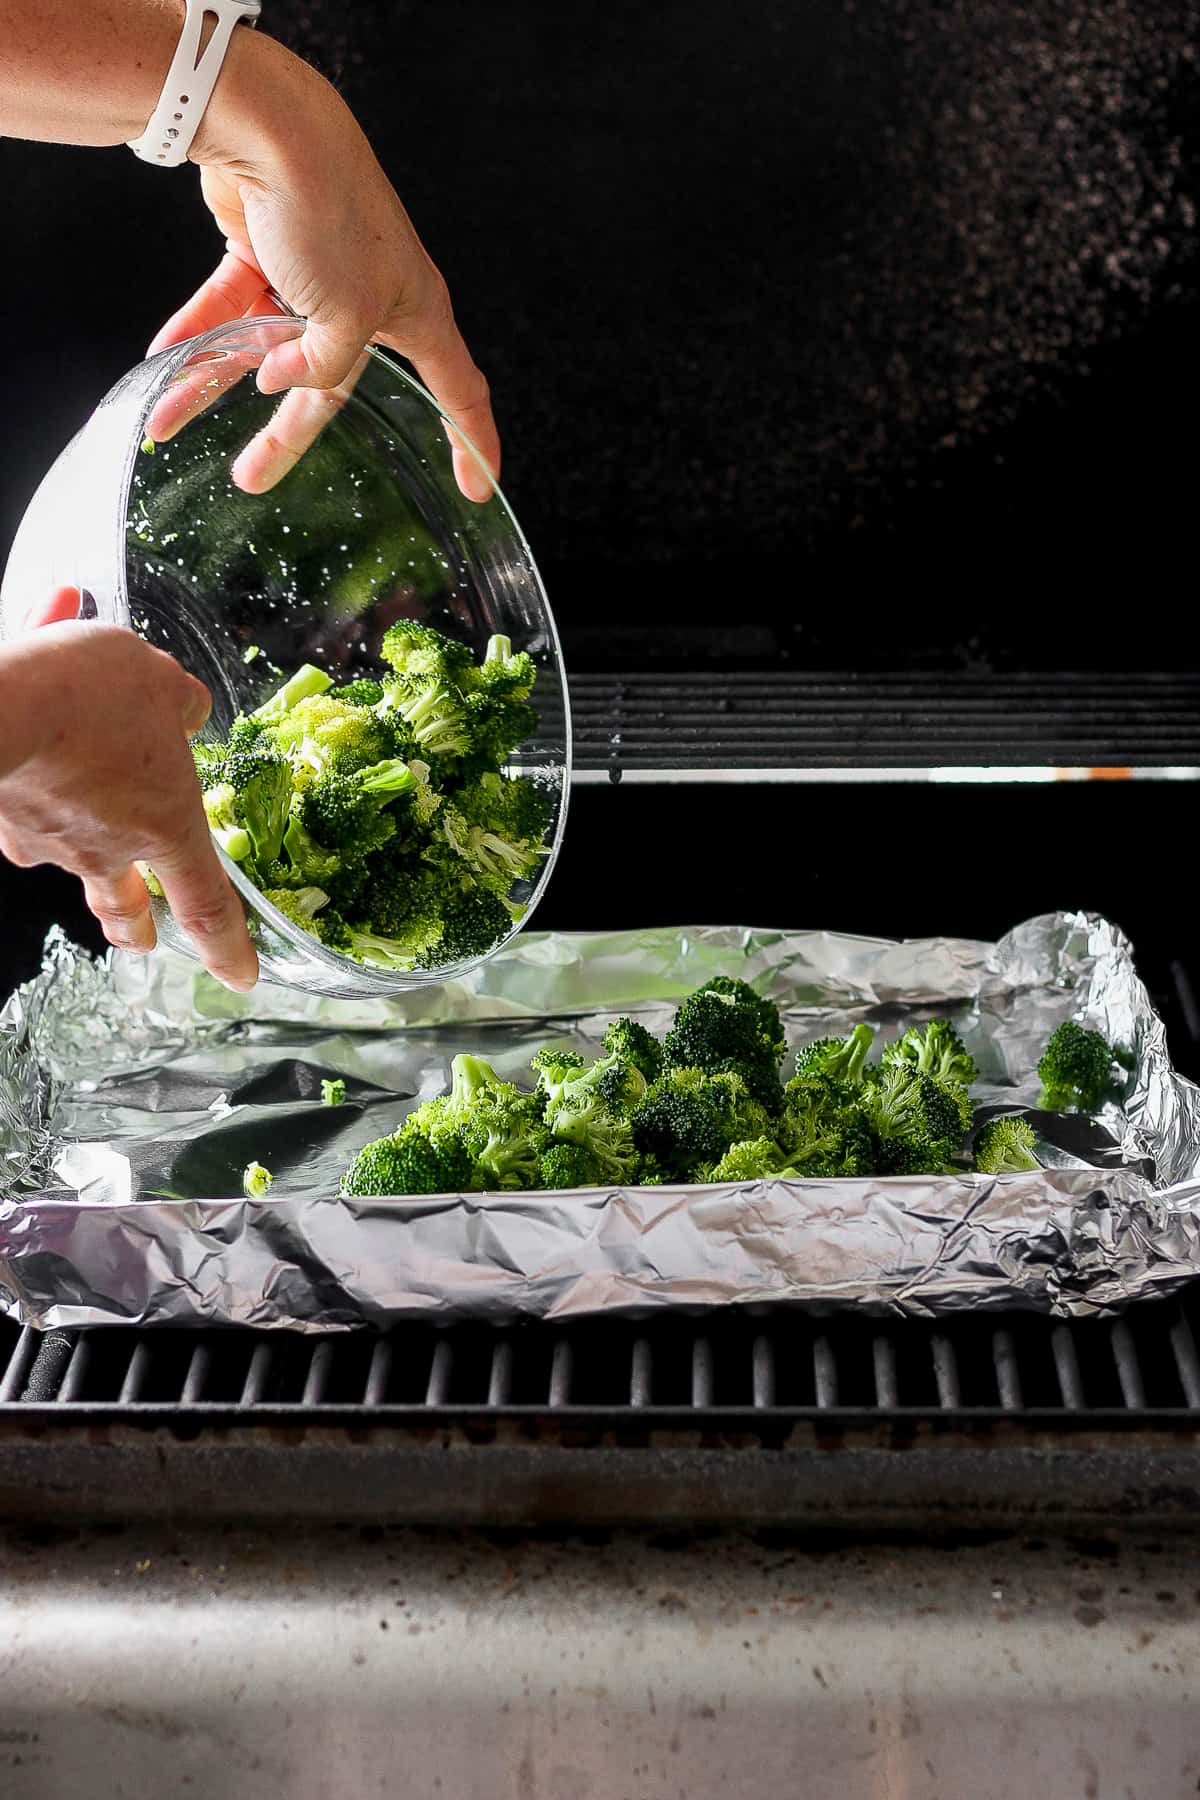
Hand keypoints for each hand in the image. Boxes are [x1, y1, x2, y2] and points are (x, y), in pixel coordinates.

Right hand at [0, 599, 258, 991]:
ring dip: (77, 829)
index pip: (207, 906)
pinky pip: (26, 808)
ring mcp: (50, 842)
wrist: (1, 703)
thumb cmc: (91, 694)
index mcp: (166, 826)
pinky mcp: (4, 821)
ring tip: (78, 785)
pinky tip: (35, 747)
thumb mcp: (161, 685)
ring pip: (68, 850)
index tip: (239, 977)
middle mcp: (107, 847)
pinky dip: (35, 782)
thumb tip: (183, 712)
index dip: (228, 948)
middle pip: (126, 907)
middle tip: (139, 935)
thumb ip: (179, 705)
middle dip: (134, 926)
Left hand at [149, 32, 498, 504]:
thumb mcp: (346, 317)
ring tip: (169, 419)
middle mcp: (369, 299)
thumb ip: (323, 369)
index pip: (459, 390)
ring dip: (214, 382)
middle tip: (253, 478)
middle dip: (284, 434)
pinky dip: (196, 329)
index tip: (477, 486)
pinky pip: (227, 307)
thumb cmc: (331, 215)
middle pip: (329, 386)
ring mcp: (312, 276)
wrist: (269, 128)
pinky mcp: (262, 251)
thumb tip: (277, 380)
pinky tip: (163, 359)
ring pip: (265, 348)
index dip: (472, 441)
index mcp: (415, 312)